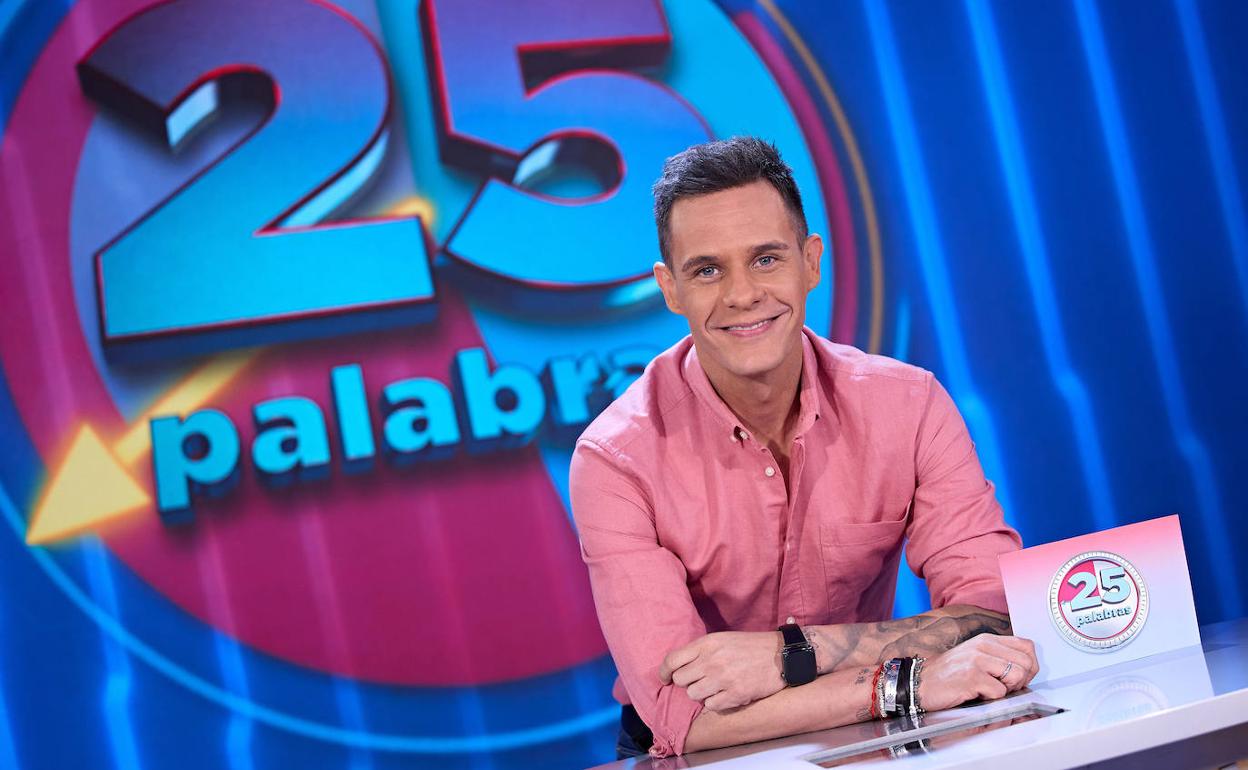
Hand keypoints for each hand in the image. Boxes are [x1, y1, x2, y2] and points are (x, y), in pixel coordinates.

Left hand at [658, 631, 786, 711]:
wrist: (781, 655)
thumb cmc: (750, 647)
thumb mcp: (722, 639)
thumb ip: (699, 651)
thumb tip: (676, 667)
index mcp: (707, 643)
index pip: (672, 660)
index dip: (664, 672)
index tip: (664, 679)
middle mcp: (712, 660)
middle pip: (680, 680)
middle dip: (686, 682)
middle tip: (698, 680)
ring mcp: (723, 679)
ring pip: (693, 695)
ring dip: (701, 693)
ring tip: (714, 687)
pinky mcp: (735, 695)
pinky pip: (711, 705)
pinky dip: (715, 702)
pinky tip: (725, 694)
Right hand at [916, 633, 1037, 711]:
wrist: (920, 683)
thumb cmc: (949, 674)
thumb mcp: (975, 657)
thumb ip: (999, 658)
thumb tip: (1027, 671)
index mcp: (987, 639)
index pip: (1027, 646)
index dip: (1030, 665)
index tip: (1018, 677)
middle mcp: (983, 645)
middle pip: (1027, 663)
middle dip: (1021, 681)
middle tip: (1004, 687)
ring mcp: (977, 660)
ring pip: (1017, 676)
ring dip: (1008, 689)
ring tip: (990, 690)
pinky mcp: (972, 677)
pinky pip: (1000, 692)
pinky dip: (992, 698)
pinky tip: (977, 694)